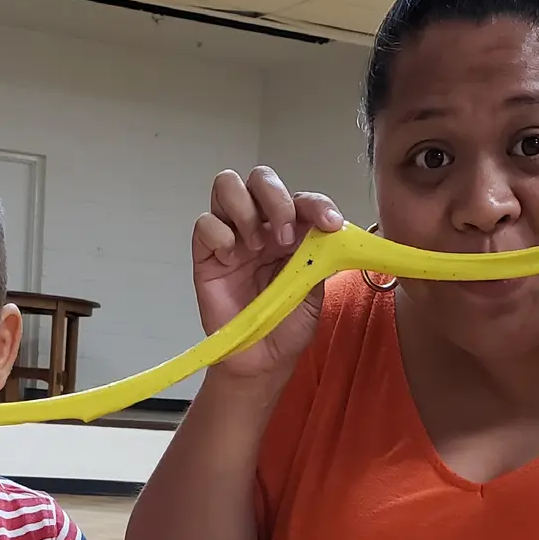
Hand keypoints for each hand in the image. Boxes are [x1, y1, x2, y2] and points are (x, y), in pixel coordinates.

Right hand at [194, 166, 343, 378]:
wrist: (262, 360)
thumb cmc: (288, 326)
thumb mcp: (315, 290)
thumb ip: (321, 257)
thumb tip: (333, 229)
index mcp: (290, 231)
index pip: (300, 199)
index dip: (315, 203)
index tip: (330, 223)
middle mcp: (260, 226)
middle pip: (260, 178)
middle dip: (276, 198)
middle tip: (285, 236)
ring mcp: (231, 238)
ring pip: (227, 186)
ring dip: (246, 210)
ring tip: (257, 247)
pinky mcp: (205, 255)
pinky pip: (205, 224)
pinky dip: (220, 234)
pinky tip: (231, 259)